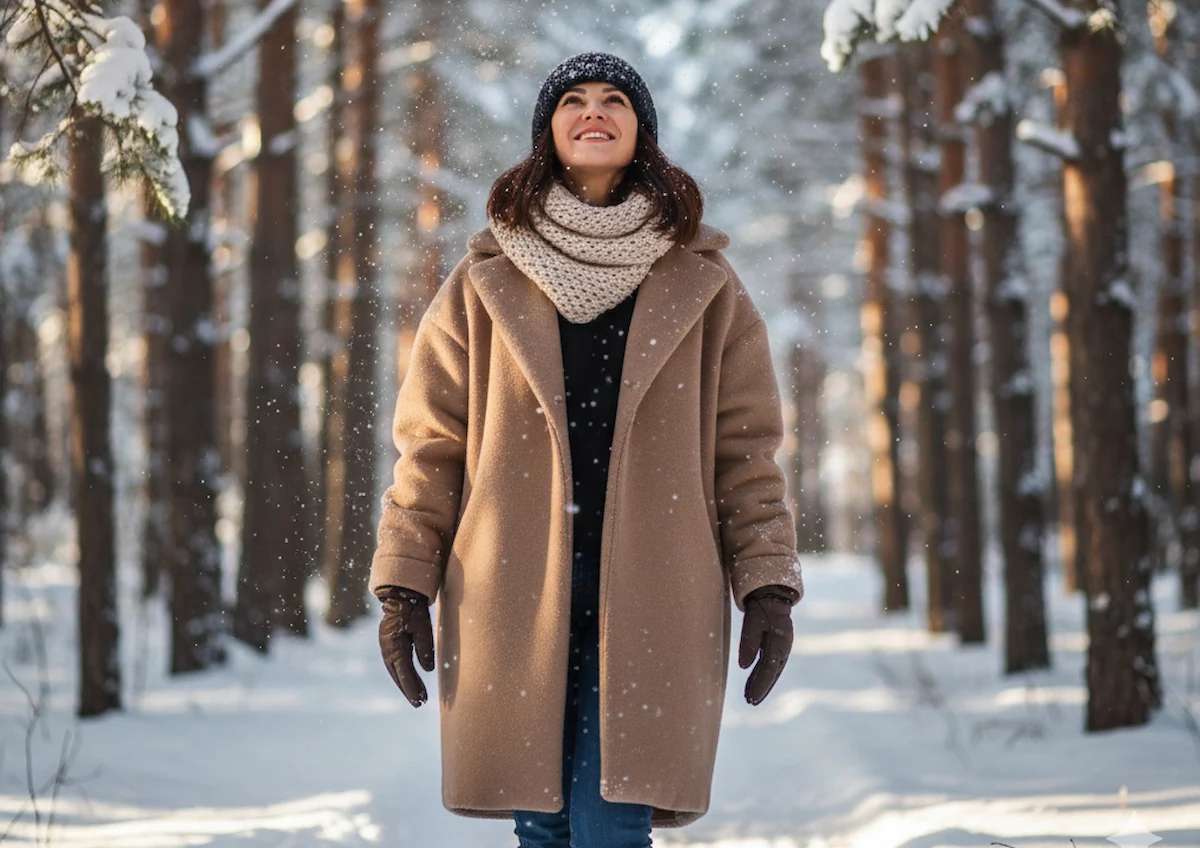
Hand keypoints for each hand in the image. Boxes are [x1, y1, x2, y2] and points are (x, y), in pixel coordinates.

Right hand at [377, 587, 434, 706]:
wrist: (401, 593)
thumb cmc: (414, 609)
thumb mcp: (423, 627)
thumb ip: (425, 648)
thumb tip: (428, 669)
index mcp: (394, 646)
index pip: (404, 672)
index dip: (412, 688)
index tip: (420, 702)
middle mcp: (387, 649)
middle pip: (398, 675)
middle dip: (409, 690)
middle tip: (420, 704)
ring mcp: (386, 647)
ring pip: (395, 671)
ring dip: (405, 684)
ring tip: (418, 697)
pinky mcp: (389, 644)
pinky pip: (395, 664)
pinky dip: (402, 674)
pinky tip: (410, 680)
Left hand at [738, 585, 796, 705]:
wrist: (772, 594)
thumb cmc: (760, 606)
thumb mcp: (752, 621)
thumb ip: (748, 642)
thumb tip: (743, 667)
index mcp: (779, 641)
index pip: (769, 668)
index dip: (759, 684)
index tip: (750, 697)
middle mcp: (784, 647)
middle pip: (772, 673)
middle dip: (761, 688)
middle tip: (750, 702)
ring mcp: (783, 647)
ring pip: (773, 671)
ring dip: (762, 684)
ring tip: (750, 698)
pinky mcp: (778, 646)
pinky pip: (772, 665)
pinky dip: (763, 675)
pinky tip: (754, 684)